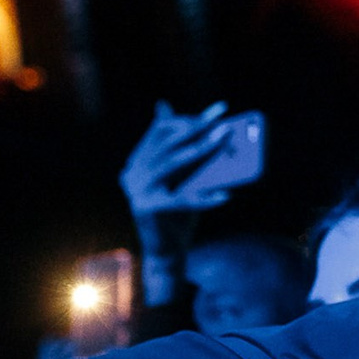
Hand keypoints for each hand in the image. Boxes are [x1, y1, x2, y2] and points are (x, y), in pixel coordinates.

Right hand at [120, 102, 237, 266]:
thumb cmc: (180, 209)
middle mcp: (133, 172)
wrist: (167, 249)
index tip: (219, 110)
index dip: (189, 118)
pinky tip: (226, 195)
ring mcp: (137, 189)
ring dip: (202, 149)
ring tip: (225, 140)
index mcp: (139, 160)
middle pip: (168, 142)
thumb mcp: (184, 177)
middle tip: (226, 122)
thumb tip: (209, 124)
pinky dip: (206, 197)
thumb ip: (188, 151)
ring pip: (173, 162)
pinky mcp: (147, 208)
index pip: (161, 130)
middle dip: (199, 128)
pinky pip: (182, 198)